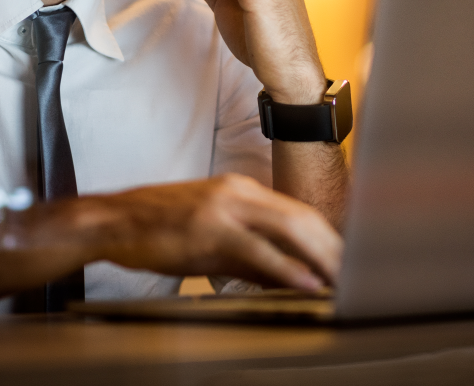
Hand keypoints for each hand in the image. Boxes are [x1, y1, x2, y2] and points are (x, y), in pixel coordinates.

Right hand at [0, 175, 342, 293]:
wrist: (112, 222)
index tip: (352, 264)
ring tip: (345, 284)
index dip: (332, 239)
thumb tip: (291, 278)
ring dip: (323, 259)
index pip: (301, 212)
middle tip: (361, 279)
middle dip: (337, 250)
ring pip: (290, 228)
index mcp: (242, 189)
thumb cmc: (159, 231)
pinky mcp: (209, 229)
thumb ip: (252, 255)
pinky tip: (307, 284)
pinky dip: (288, 268)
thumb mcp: (211, 236)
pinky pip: (258, 251)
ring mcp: (225, 208)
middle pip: (305, 217)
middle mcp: (239, 192)